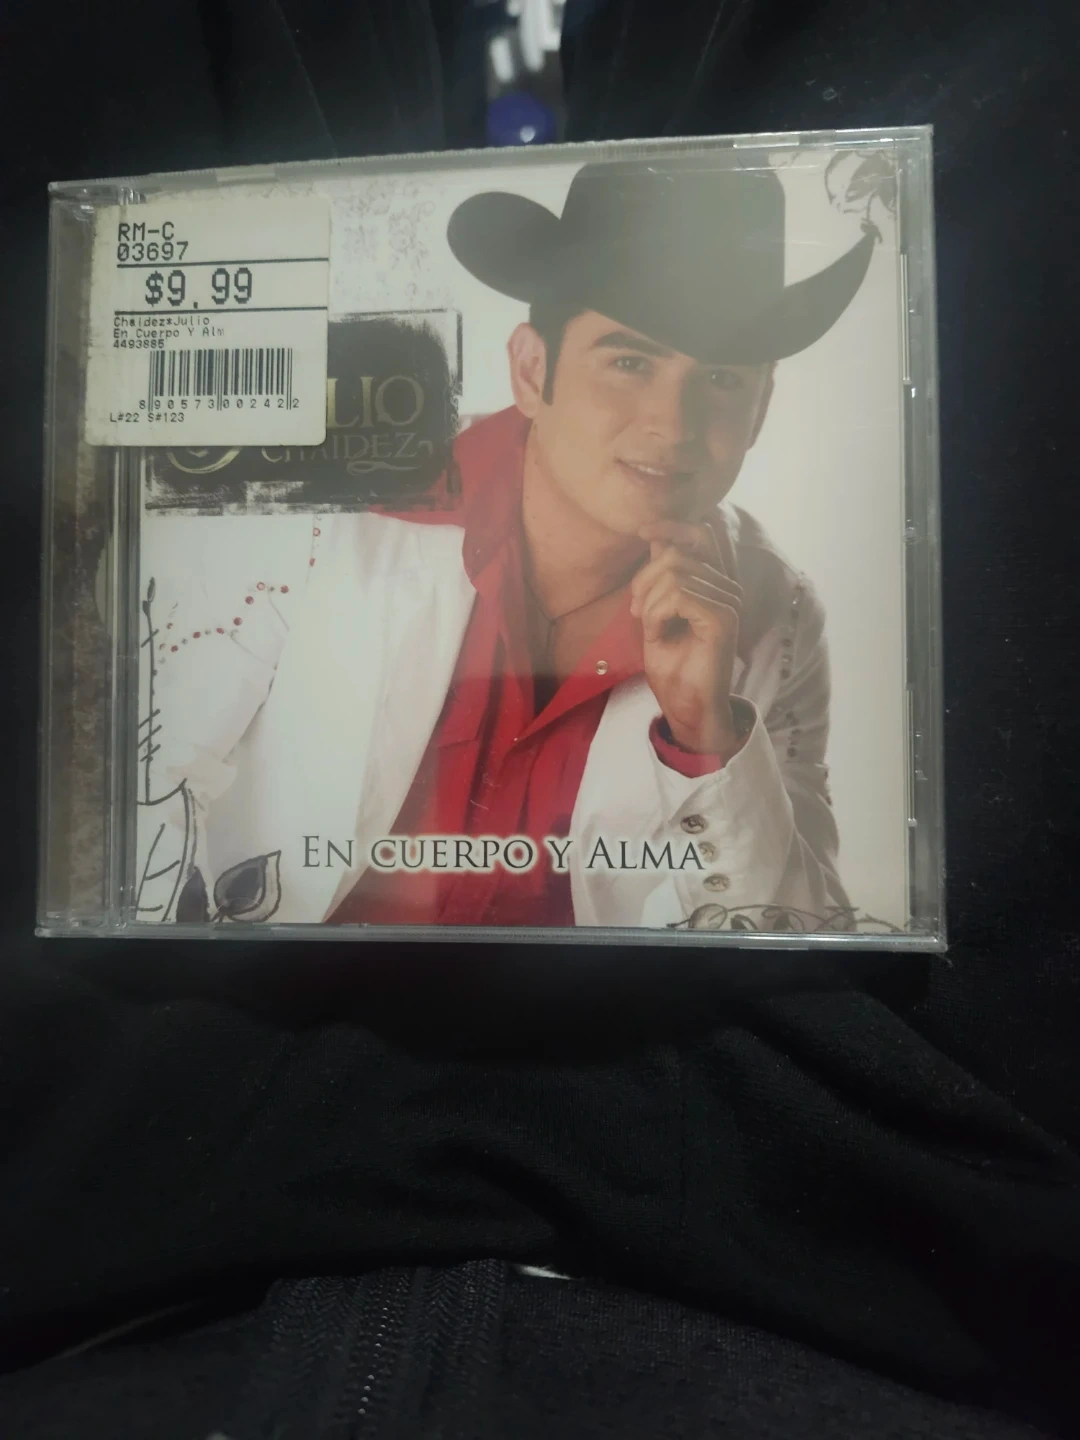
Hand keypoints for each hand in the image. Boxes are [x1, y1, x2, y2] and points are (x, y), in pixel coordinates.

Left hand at [630, 517, 742, 757]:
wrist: (684, 705)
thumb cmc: (672, 665)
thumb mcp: (656, 611)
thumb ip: (662, 577)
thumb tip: (658, 538)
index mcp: (715, 584)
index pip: (701, 536)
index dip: (672, 526)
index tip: (643, 532)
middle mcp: (727, 588)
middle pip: (677, 555)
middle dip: (645, 580)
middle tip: (636, 612)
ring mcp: (728, 602)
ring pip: (675, 575)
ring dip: (649, 603)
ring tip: (650, 628)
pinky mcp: (723, 619)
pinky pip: (679, 595)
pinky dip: (657, 613)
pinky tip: (657, 633)